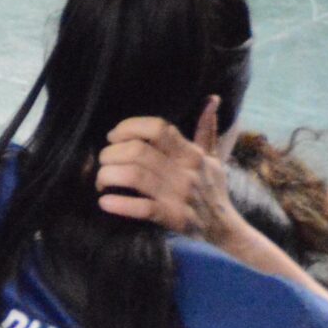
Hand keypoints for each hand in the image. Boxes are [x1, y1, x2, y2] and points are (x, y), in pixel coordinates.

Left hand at [96, 97, 235, 239]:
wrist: (225, 228)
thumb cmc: (213, 189)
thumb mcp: (213, 157)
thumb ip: (207, 129)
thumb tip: (212, 99)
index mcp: (191, 153)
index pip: (158, 129)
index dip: (129, 127)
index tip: (114, 136)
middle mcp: (184, 171)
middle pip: (138, 151)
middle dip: (111, 153)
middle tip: (104, 161)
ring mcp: (178, 195)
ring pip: (134, 176)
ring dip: (109, 175)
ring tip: (102, 180)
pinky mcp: (172, 217)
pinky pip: (141, 208)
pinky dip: (119, 204)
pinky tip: (106, 202)